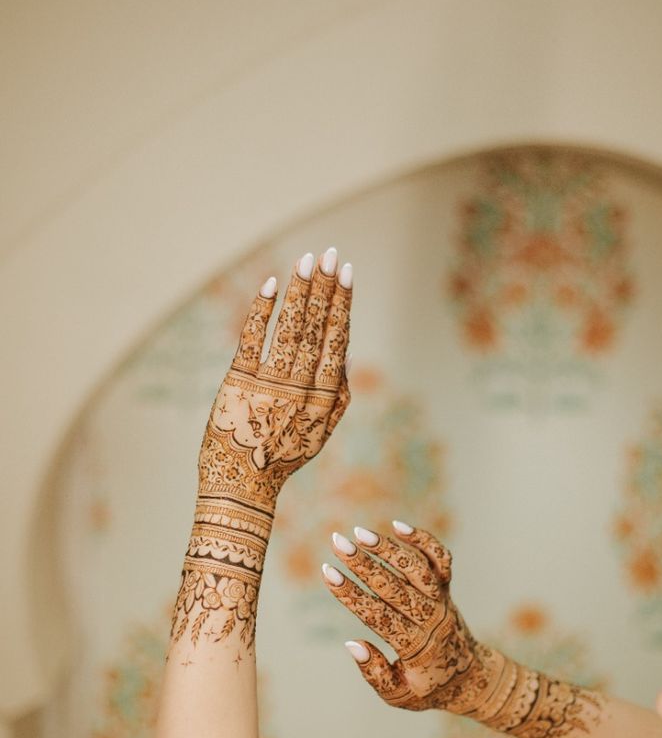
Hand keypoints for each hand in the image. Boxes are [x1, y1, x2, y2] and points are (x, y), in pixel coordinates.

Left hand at [198, 248, 352, 512]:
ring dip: (299, 292)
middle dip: (324, 287)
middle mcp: (301, 389)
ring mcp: (270, 386)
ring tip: (305, 262)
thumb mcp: (320, 433)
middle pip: (316, 329)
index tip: (347, 272)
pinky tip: (270, 286)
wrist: (242, 484)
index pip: (337, 340)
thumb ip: (338, 397)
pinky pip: (252, 341)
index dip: (343, 304)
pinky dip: (261, 312)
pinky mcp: (238, 384)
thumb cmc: (282, 457)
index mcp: (324, 399)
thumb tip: (344, 353)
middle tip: (328, 253)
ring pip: (290, 330)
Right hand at [321, 523, 604, 737]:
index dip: (351, 593)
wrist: (470, 679)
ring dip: (389, 548)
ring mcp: (442, 600)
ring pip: (418, 568)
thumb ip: (374, 673)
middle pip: (395, 586)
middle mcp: (431, 619)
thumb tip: (352, 644)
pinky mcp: (447, 589)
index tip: (328, 573)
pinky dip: (423, 541)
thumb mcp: (398, 695)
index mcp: (416, 647)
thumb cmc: (426, 688)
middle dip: (364, 563)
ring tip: (359, 532)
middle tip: (337, 543)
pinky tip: (397, 526)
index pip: (378, 615)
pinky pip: (440, 559)